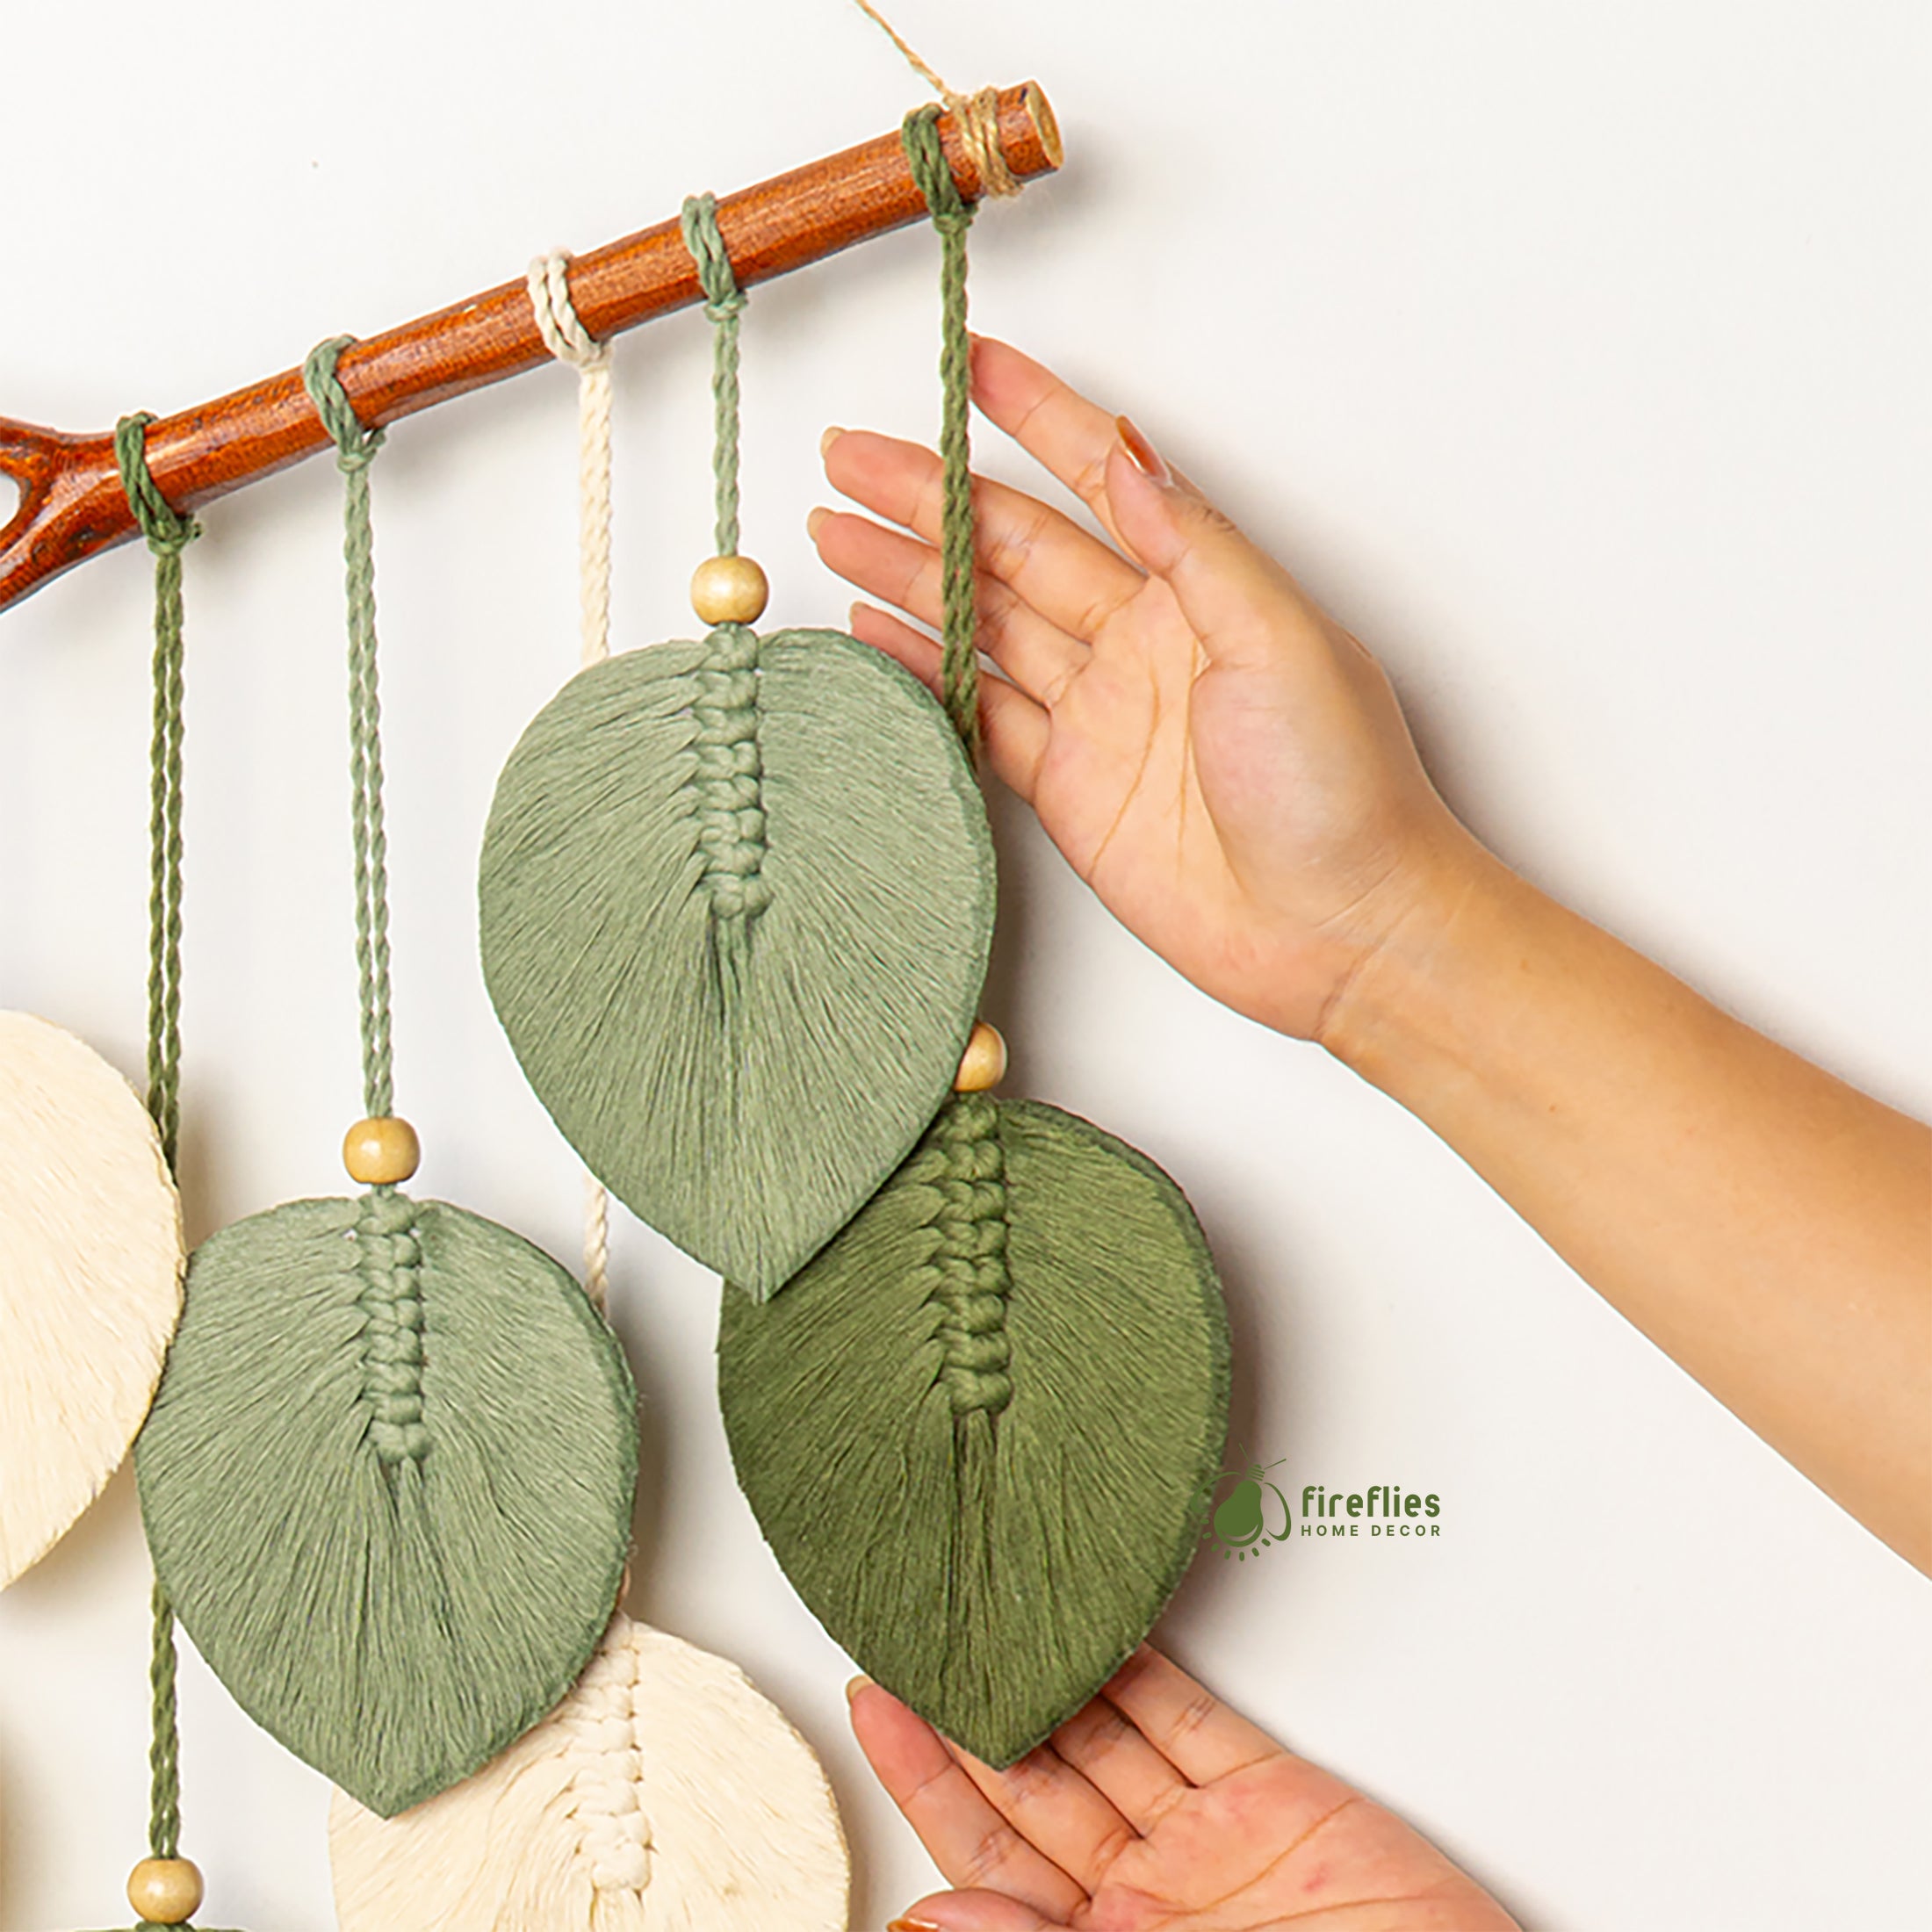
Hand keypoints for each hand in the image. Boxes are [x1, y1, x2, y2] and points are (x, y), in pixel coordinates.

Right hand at [810, 336, 1485, 1041]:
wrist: (1342, 932)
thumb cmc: (1342, 788)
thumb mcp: (1280, 638)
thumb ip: (1194, 545)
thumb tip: (1127, 451)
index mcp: (1199, 588)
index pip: (1098, 478)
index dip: (1033, 418)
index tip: (970, 365)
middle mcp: (1142, 640)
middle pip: (1013, 549)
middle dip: (930, 497)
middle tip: (850, 457)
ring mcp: (1100, 713)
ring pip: (983, 625)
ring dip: (910, 577)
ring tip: (835, 533)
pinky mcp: (1071, 789)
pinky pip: (983, 716)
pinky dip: (927, 673)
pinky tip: (878, 633)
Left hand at [850, 1643, 1518, 1931]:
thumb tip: (932, 1921)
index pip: (979, 1850)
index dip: (923, 1774)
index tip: (875, 1700)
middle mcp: (1141, 1899)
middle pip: (1033, 1779)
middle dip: (974, 1703)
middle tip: (921, 1623)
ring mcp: (1208, 1848)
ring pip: (1105, 1736)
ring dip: (1048, 1671)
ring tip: (991, 1604)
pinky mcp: (1277, 1804)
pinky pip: (1192, 1723)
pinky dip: (1145, 1671)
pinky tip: (1097, 1627)